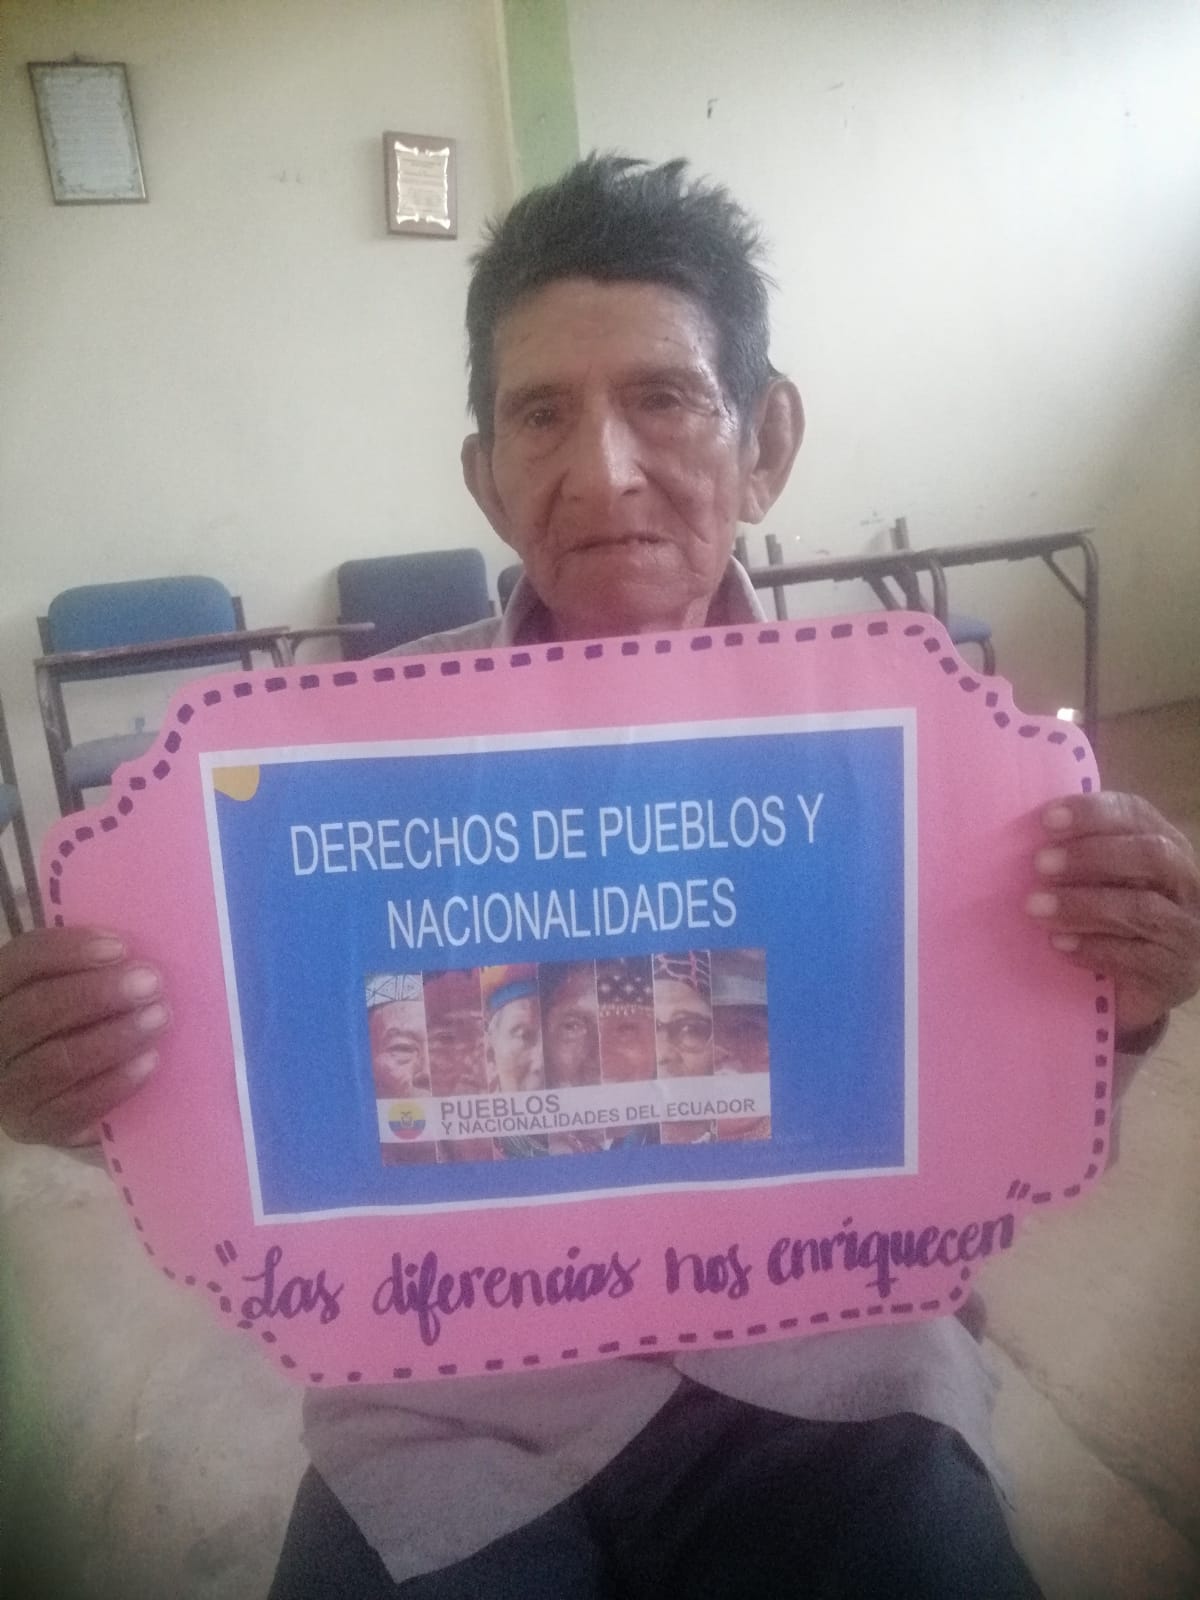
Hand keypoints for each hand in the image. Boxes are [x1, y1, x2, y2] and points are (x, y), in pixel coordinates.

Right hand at [0, 928, 167, 1145]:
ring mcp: (6, 1088)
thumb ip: (90, 968)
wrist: (71, 1090)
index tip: (120, 947)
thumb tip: (130, 953)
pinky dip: (114, 1083)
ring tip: (158, 1018)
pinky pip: (73, 1107)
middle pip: (35, 1011)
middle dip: (98, 994)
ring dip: (114, 1037)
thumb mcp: (74, 987)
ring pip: (56, 1061)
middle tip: (151, 983)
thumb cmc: (78, 1022)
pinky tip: (149, 1062)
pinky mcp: (31, 1126)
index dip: (68, 951)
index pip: (22, 962)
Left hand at [1027, 792, 1199, 1039]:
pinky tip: (1058, 944)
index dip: (1093, 813)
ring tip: (1035, 908)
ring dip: (1082, 904)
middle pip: (1150, 856)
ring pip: (1142, 908)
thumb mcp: (1098, 882)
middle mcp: (1185, 883)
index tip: (1047, 819)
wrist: (1137, 990)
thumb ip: (1078, 857)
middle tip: (1040, 864)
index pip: (1138, 816)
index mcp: (1165, 846)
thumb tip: (1025, 836)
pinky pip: (1134, 957)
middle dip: (1091, 855)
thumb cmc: (1111, 923)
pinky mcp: (1175, 974)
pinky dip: (1092, 947)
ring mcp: (1186, 929)